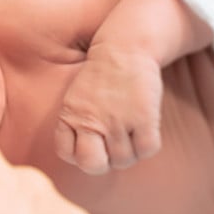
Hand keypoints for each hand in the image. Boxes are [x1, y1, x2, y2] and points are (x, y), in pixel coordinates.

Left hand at [57, 45, 163, 174]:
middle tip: (112, 148)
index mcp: (70, 116)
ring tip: (131, 133)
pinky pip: (147, 150)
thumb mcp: (75, 98)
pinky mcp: (144, 118)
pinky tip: (145, 130)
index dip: (79, 154)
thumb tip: (86, 158)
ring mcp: (118, 121)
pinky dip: (147, 146)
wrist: (125, 47)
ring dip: (130, 152)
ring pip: (124, 160)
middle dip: (104, 163)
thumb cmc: (101, 77)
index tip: (91, 143)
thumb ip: (76, 125)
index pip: (66, 154)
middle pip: (93, 165)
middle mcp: (91, 121)